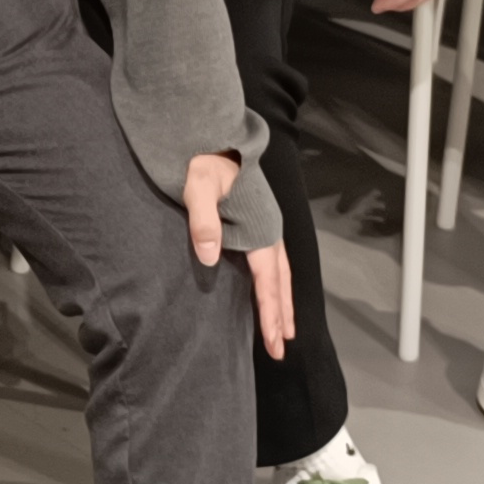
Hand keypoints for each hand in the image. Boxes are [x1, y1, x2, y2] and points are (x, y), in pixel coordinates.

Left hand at [183, 151, 295, 360]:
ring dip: (282, 302)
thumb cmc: (202, 161)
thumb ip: (203, 221)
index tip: (275, 342)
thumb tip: (210, 258)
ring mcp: (265, 225)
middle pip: (279, 282)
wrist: (211, 134)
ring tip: (285, 330)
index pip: (267, 281)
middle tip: (281, 350)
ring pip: (280, 272)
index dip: (271, 313)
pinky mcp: (257, 221)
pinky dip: (275, 282)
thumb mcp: (197, 187)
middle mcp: (268, 230)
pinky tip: (271, 292)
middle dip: (281, 317)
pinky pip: (272, 260)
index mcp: (258, 229)